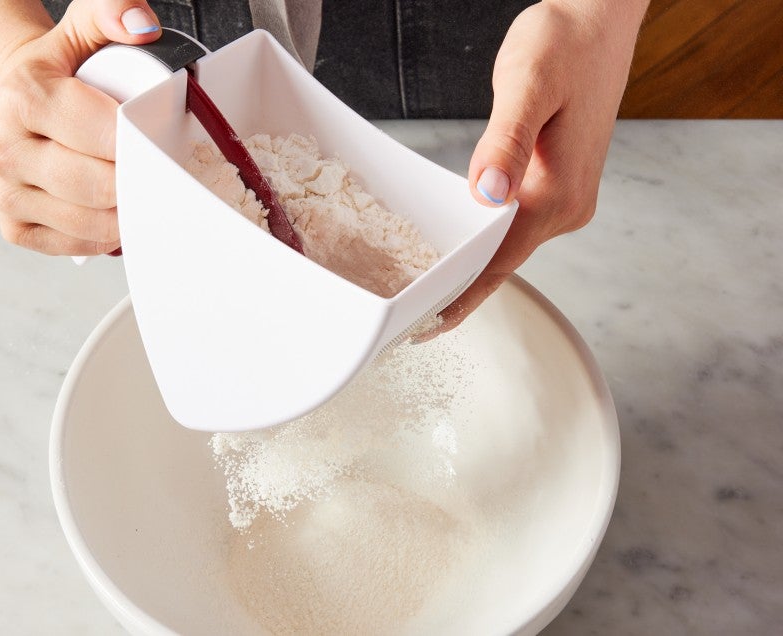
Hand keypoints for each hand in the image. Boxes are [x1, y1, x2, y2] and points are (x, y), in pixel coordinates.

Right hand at [0, 0, 161, 254]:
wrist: (20, 98)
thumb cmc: (65, 69)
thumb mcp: (86, 29)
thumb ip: (114, 12)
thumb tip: (143, 27)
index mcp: (23, 94)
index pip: (104, 134)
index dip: (144, 144)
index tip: (166, 145)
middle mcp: (3, 147)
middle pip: (97, 185)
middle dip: (139, 184)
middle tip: (165, 178)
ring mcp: (3, 192)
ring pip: (87, 223)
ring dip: (127, 217)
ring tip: (145, 198)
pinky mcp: (13, 227)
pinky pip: (70, 246)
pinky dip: (103, 239)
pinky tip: (116, 218)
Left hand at [422, 0, 646, 338]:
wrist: (598, 21)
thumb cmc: (563, 43)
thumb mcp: (527, 83)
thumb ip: (506, 140)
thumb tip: (489, 194)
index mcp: (557, 193)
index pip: (500, 263)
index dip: (461, 298)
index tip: (425, 329)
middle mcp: (568, 206)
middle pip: (503, 263)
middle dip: (459, 291)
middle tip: (409, 319)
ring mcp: (567, 199)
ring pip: (508, 246)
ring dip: (471, 267)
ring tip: (427, 291)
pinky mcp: (559, 185)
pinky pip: (515, 226)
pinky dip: (486, 241)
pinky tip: (460, 245)